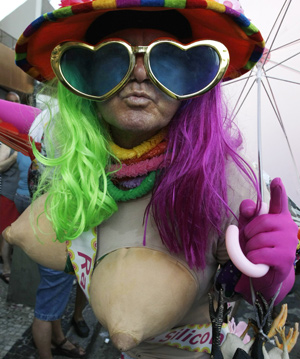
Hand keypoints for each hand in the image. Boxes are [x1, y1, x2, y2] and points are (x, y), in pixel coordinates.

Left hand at [234, 178, 297, 303]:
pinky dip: (252, 258)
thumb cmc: (256, 245)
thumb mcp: (248, 226)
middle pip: (262, 221)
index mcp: (279, 216)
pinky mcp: (285, 259)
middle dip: (249, 232)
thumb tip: (249, 209)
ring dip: (249, 247)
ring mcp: (289, 243)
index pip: (279, 201)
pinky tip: (257, 261)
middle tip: (250, 240)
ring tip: (255, 252)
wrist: (264, 272)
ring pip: (258, 239)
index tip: (277, 180)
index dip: (277, 191)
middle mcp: (288, 227)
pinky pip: (259, 254)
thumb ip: (247, 213)